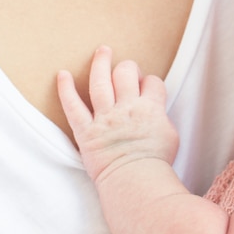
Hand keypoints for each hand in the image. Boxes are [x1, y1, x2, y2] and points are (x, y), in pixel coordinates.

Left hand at [57, 45, 178, 183]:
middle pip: (126, 73)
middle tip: (126, 69)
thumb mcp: (171, 135)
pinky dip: (66, 89)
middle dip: (128, 67)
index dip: (150, 82)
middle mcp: (127, 108)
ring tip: (102, 50)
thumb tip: (155, 110)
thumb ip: (161, 117)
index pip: (152, 82)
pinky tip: (63, 74)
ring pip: (100, 81)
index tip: (147, 88)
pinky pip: (73, 106)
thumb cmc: (156, 164)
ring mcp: (105, 118)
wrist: (136, 183)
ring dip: (100, 62)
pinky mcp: (86, 131)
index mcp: (151, 109)